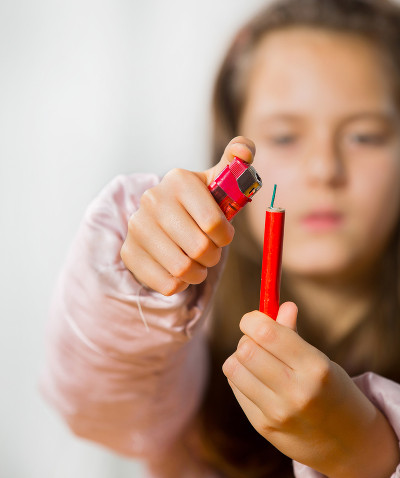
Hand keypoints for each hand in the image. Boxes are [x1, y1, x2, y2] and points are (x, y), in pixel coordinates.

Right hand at [120, 137, 254, 295]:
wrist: (162, 222)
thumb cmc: (199, 205)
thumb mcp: (218, 182)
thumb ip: (237, 164)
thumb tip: (244, 151)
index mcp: (179, 180)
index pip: (213, 222)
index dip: (225, 236)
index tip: (223, 235)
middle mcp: (153, 199)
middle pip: (199, 248)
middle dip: (212, 256)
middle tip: (210, 252)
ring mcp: (137, 227)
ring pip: (182, 269)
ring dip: (198, 272)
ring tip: (197, 263)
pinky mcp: (129, 252)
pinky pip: (166, 284)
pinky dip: (180, 284)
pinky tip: (179, 271)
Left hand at [222, 303, 398, 476]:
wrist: (347, 444)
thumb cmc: (333, 391)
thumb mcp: (321, 359)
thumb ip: (293, 333)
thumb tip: (281, 305)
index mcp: (315, 368)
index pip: (267, 333)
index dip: (252, 320)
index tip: (253, 319)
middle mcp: (295, 392)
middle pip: (246, 350)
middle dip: (246, 338)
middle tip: (257, 340)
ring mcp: (277, 412)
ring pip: (234, 367)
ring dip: (240, 357)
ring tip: (257, 360)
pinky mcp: (263, 426)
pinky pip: (236, 387)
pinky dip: (241, 376)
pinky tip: (259, 380)